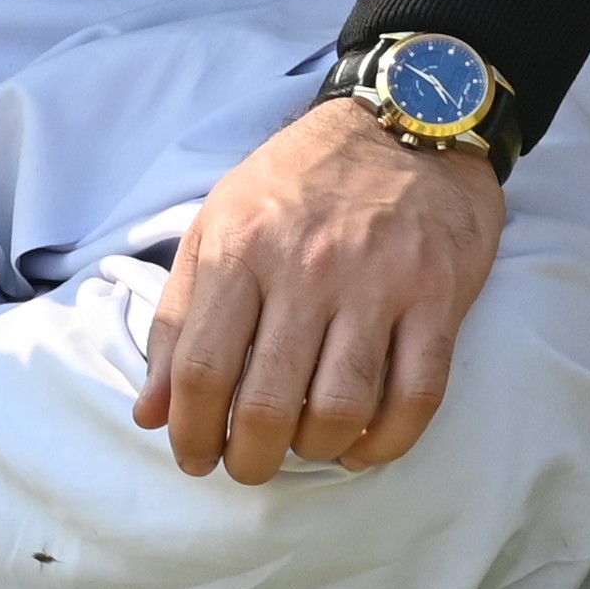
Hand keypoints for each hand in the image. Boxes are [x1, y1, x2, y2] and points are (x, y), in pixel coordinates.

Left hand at [133, 103, 503, 483]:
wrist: (405, 121)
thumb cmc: (299, 181)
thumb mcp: (218, 224)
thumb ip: (179, 319)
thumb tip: (151, 413)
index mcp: (241, 247)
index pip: (202, 369)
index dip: (191, 432)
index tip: (193, 456)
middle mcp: (307, 268)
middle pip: (269, 402)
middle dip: (250, 459)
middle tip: (247, 467)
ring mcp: (378, 284)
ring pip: (341, 409)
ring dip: (316, 452)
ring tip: (304, 450)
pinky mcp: (438, 297)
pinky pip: (416, 396)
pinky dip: (386, 441)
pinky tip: (362, 447)